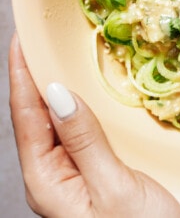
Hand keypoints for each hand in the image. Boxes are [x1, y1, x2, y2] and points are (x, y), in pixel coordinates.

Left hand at [8, 33, 179, 217]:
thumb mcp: (113, 186)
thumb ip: (85, 140)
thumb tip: (57, 94)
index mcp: (47, 180)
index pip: (26, 117)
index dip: (21, 75)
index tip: (21, 39)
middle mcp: (52, 174)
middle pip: (34, 116)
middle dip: (32, 75)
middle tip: (38, 38)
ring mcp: (70, 173)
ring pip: (54, 121)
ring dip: (53, 87)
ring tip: (54, 55)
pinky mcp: (89, 170)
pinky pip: (74, 129)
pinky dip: (75, 103)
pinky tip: (82, 90)